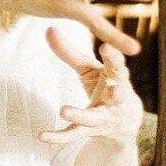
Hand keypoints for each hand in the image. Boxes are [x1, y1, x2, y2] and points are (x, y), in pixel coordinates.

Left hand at [39, 28, 142, 146]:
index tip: (106, 46)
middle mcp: (114, 99)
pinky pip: (74, 135)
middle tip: (114, 89)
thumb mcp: (90, 69)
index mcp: (116, 79)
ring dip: (80, 115)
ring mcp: (104, 117)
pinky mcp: (91, 132)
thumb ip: (70, 52)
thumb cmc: (105, 86)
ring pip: (93, 118)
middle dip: (116, 91)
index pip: (118, 66)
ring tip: (64, 110)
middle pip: (117, 94)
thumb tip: (48, 28)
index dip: (113, 57)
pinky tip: (41, 136)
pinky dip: (58, 137)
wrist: (123, 124)